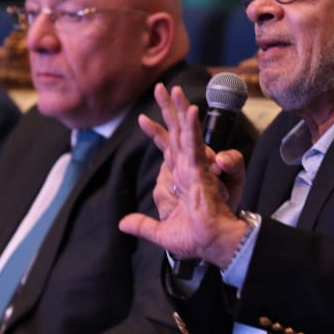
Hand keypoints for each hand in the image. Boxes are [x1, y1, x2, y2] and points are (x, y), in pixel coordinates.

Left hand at [119, 84, 250, 267]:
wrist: (211, 245)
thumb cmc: (196, 238)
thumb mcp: (162, 233)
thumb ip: (143, 226)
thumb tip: (123, 224)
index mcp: (180, 179)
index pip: (166, 149)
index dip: (155, 133)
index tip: (141, 119)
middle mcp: (188, 168)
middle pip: (177, 132)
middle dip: (168, 110)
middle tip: (161, 88)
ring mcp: (195, 167)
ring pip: (186, 132)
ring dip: (180, 109)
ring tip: (174, 89)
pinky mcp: (201, 171)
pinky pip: (196, 146)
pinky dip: (192, 128)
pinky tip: (189, 111)